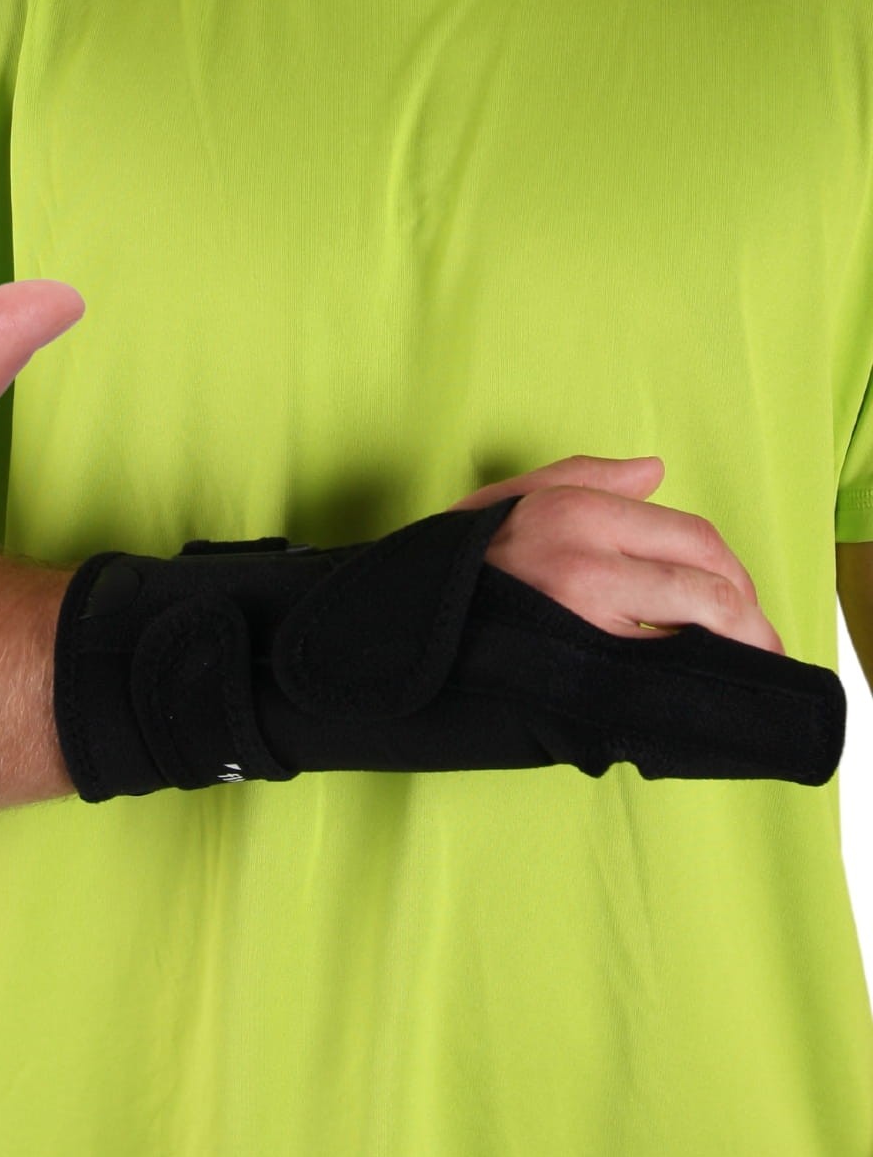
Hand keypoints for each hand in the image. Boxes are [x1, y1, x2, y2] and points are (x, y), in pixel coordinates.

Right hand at [448, 454, 783, 652]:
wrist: (400, 622)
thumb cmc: (454, 563)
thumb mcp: (510, 498)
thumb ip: (586, 477)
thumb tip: (654, 470)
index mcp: (576, 511)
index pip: (694, 537)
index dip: (733, 571)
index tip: (739, 596)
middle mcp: (588, 562)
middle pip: (709, 588)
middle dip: (749, 619)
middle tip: (756, 641)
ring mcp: (584, 620)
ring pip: (695, 634)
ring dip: (731, 653)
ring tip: (737, 665)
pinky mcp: (577, 670)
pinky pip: (658, 674)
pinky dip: (687, 680)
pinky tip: (691, 685)